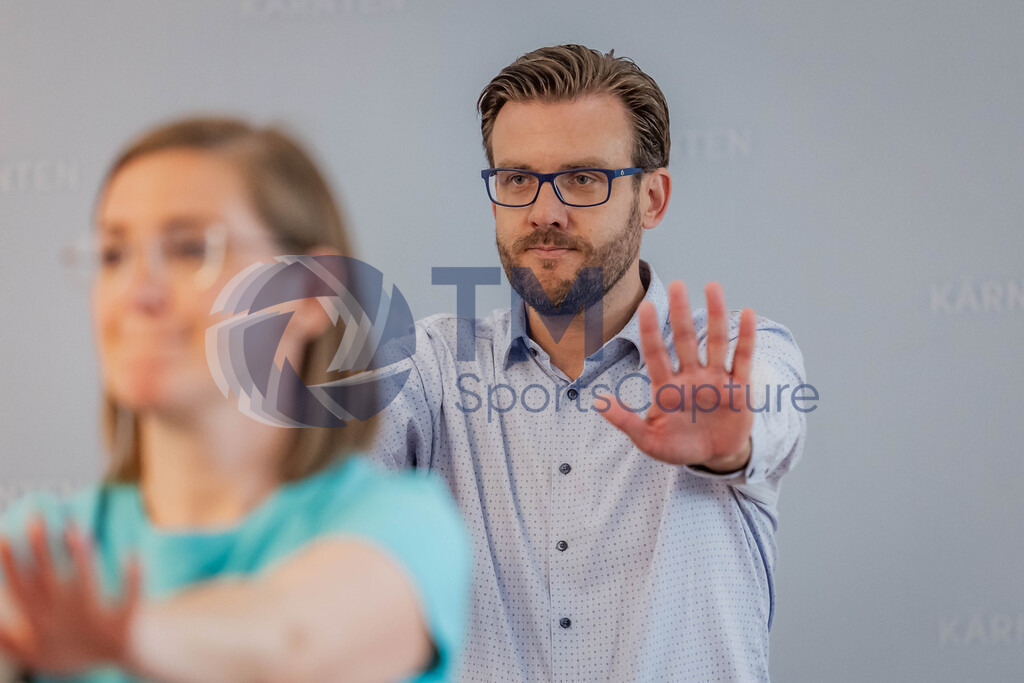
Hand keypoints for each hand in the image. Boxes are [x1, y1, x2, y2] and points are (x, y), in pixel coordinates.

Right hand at [0, 517, 140, 675]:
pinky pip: (129, 599)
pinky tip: (131, 552)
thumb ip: (10, 642)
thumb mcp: (35, 655)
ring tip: (76, 530)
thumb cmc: (75, 652)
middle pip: (50, 581)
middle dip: (41, 551)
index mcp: (42, 626)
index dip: (11, 566)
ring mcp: (94, 622)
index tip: (5, 538)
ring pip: (85, 586)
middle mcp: (65, 621)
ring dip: (81, 558)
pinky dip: (133, 578)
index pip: (21, 591)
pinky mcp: (123, 625)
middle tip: (36, 519)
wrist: (116, 661)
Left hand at [599, 281, 755, 471]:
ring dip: (715, 315)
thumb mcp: (649, 440)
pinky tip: (746, 313)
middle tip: (676, 284)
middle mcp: (691, 377)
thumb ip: (626, 422)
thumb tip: (598, 402)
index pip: (656, 354)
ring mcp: (715, 379)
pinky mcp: (739, 388)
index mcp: (667, 387)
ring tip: (713, 286)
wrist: (714, 458)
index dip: (651, 331)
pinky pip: (742, 359)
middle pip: (685, 340)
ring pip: (715, 342)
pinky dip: (746, 337)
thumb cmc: (679, 447)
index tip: (645, 306)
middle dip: (680, 313)